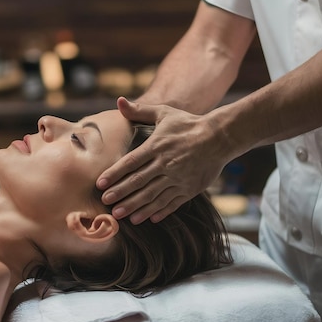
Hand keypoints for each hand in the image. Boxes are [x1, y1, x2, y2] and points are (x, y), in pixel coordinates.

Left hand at [97, 97, 228, 223]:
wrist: (220, 137)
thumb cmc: (188, 124)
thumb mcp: (164, 113)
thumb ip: (140, 110)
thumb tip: (119, 102)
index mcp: (157, 146)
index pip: (131, 162)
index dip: (114, 173)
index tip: (100, 184)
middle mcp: (166, 164)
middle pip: (139, 181)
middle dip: (121, 193)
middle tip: (106, 203)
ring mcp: (178, 178)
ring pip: (153, 195)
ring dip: (135, 206)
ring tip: (120, 215)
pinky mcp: (189, 189)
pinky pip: (172, 203)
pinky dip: (159, 211)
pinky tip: (147, 219)